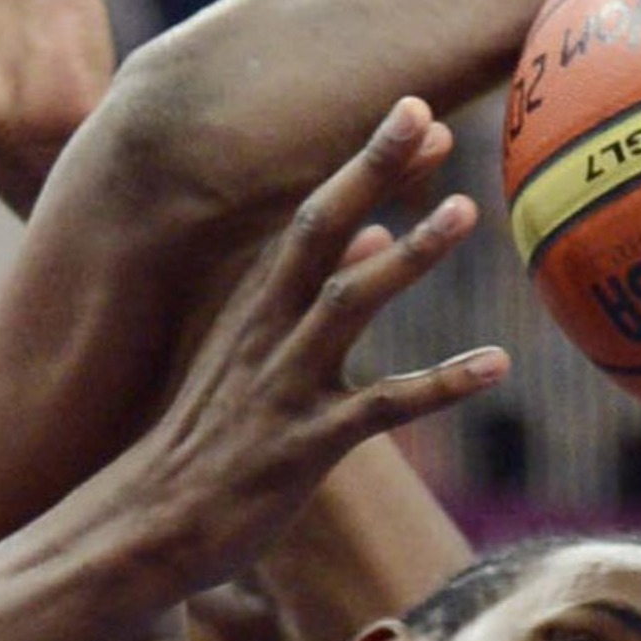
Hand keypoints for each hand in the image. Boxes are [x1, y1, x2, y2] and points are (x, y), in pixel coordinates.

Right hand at [125, 100, 505, 598]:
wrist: (144, 531)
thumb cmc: (204, 444)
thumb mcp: (250, 356)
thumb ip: (317, 291)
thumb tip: (380, 235)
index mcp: (252, 306)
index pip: (312, 214)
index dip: (364, 162)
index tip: (414, 109)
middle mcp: (263, 332)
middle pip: (317, 231)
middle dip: (369, 170)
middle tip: (427, 114)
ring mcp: (281, 387)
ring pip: (346, 305)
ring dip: (408, 258)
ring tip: (466, 213)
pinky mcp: (302, 449)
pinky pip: (380, 408)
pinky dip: (441, 384)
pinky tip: (496, 364)